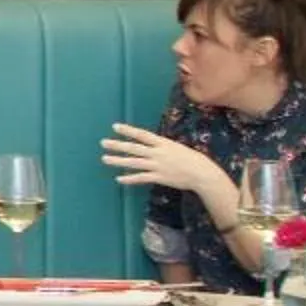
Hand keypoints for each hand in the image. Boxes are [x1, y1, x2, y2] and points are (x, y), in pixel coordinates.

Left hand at [101, 122, 223, 197]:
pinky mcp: (159, 177)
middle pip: (134, 148)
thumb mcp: (176, 148)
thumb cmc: (191, 159)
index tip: (115, 127)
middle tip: (103, 143)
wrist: (202, 173)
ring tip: (104, 159)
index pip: (142, 135)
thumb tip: (150, 145)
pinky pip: (141, 178)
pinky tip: (118, 179)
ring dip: (118, 161)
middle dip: (117, 145)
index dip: (128, 131)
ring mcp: (157, 166)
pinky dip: (129, 178)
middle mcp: (158, 153)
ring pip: (134, 162)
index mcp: (163, 143)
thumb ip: (162, 147)